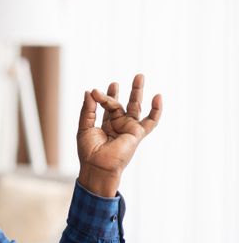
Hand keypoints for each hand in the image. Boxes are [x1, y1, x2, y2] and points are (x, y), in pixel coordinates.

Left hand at [77, 74, 161, 196]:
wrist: (98, 166)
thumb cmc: (89, 152)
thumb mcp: (85, 127)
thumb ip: (88, 110)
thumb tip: (89, 91)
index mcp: (105, 126)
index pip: (105, 107)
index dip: (101, 98)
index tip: (95, 91)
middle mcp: (118, 126)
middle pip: (120, 105)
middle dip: (119, 92)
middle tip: (115, 82)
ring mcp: (128, 129)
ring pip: (135, 107)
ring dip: (137, 92)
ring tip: (139, 76)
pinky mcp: (137, 133)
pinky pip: (151, 121)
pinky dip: (156, 110)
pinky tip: (158, 97)